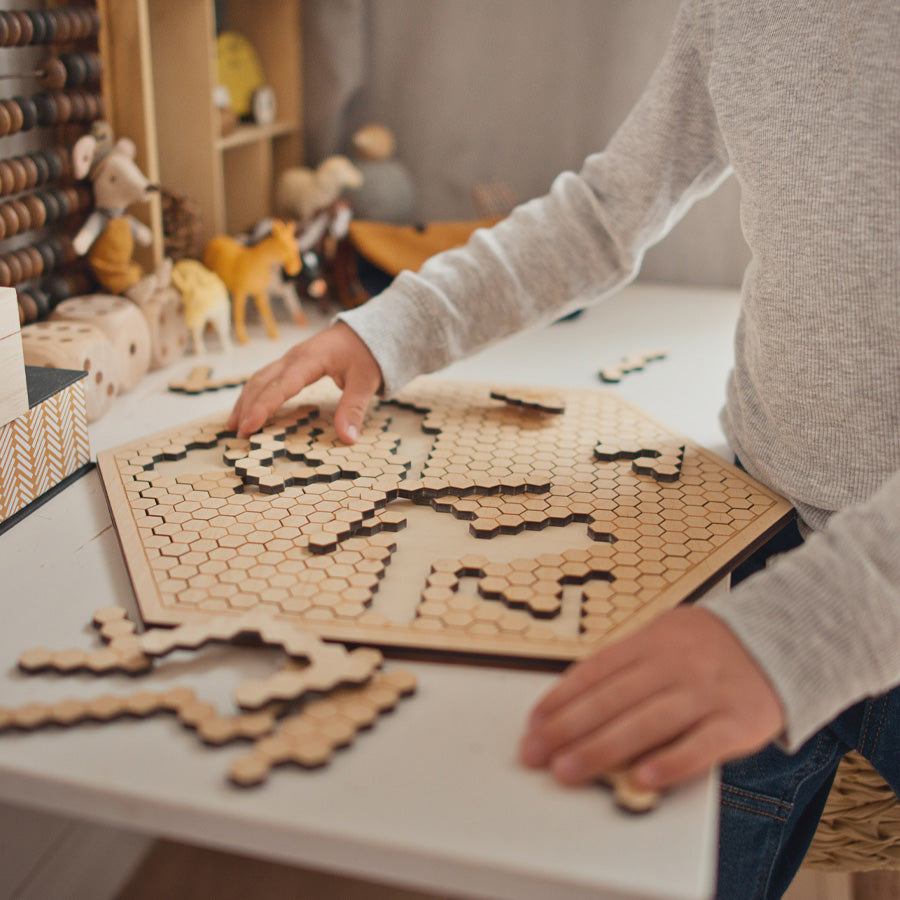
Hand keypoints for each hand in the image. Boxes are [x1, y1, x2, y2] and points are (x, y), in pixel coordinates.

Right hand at [227, 322, 382, 440]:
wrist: (367, 331)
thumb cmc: (367, 355)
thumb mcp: (366, 381)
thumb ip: (354, 408)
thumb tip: (347, 438)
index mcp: (310, 359)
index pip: (281, 385)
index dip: (263, 406)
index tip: (250, 426)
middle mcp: (294, 357)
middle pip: (262, 381)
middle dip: (247, 407)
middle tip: (238, 433)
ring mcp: (290, 359)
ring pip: (259, 379)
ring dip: (245, 401)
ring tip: (234, 425)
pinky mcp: (291, 364)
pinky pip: (266, 378)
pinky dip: (253, 395)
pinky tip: (247, 410)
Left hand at [519, 606, 784, 790]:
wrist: (781, 641)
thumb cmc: (706, 648)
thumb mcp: (663, 638)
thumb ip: (625, 667)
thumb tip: (571, 703)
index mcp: (651, 640)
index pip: (596, 670)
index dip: (561, 698)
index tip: (533, 724)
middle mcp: (676, 663)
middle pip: (613, 698)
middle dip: (568, 728)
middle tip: (536, 754)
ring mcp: (707, 692)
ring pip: (647, 722)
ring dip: (602, 749)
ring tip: (568, 771)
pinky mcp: (739, 723)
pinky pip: (701, 745)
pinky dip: (670, 762)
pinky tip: (640, 778)